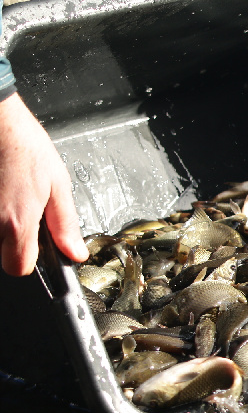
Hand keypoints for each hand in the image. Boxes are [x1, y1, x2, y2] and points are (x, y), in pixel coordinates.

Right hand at [0, 93, 87, 275]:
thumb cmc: (24, 145)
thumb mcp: (58, 185)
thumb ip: (65, 224)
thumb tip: (75, 252)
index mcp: (17, 222)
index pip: (18, 267)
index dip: (28, 259)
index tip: (34, 246)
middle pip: (0, 253)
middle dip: (12, 239)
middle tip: (20, 210)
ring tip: (7, 195)